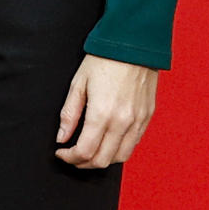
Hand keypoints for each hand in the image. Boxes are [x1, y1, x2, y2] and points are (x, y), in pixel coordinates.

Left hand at [55, 53, 156, 168]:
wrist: (134, 46)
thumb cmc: (103, 61)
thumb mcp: (78, 83)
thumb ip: (69, 114)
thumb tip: (61, 137)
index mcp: (103, 114)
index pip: (85, 151)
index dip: (70, 157)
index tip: (60, 152)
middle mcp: (123, 123)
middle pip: (103, 160)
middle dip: (84, 163)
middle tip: (71, 156)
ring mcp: (138, 122)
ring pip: (120, 157)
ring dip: (102, 160)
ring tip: (88, 152)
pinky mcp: (147, 118)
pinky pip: (133, 144)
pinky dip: (118, 150)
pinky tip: (106, 142)